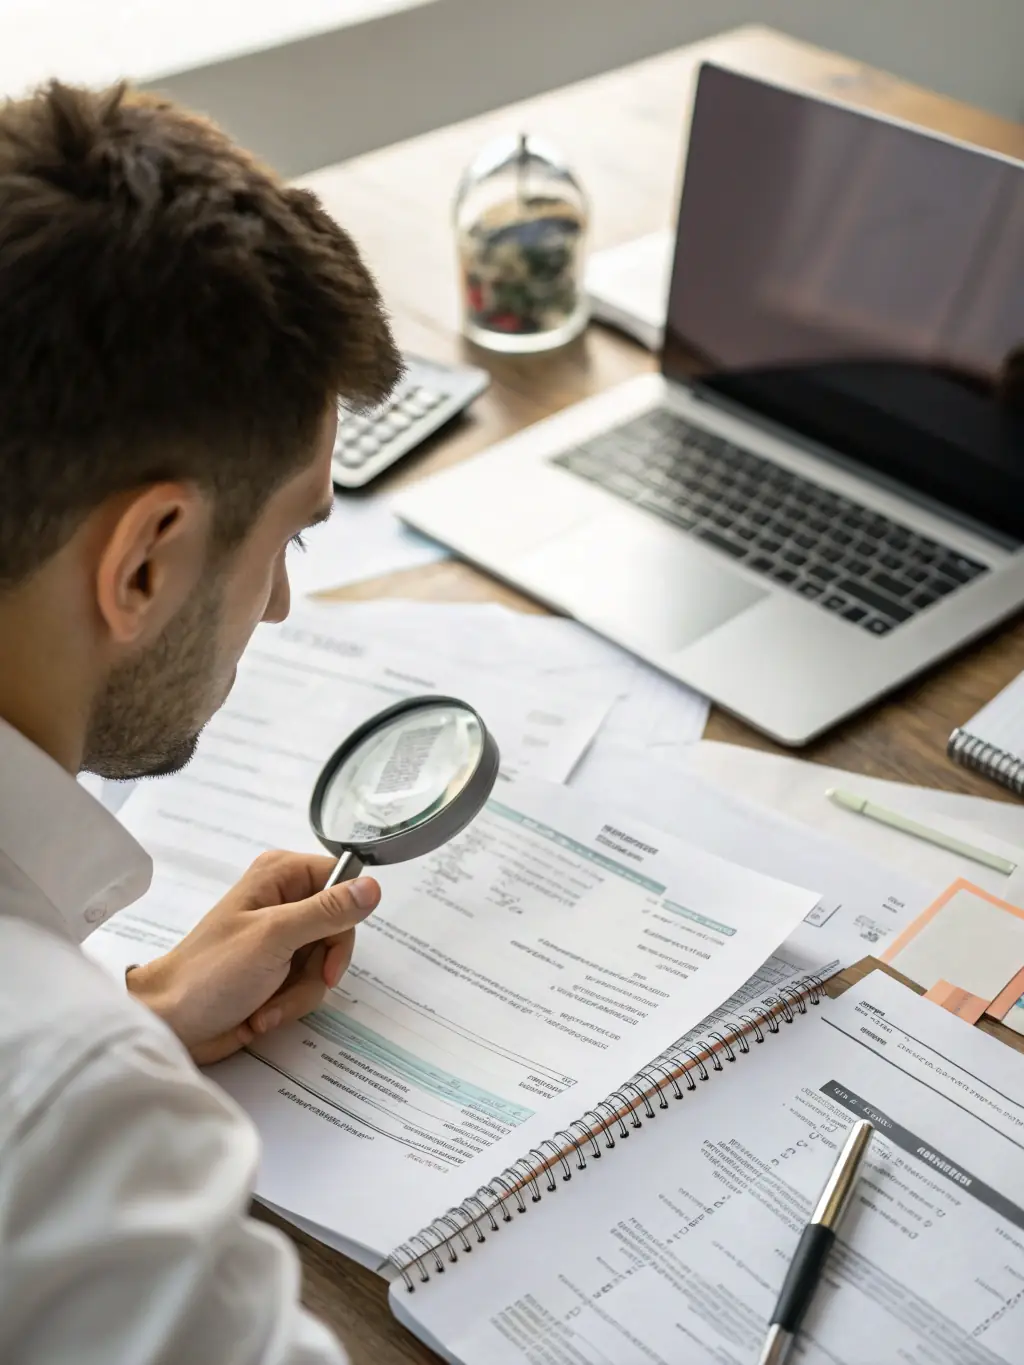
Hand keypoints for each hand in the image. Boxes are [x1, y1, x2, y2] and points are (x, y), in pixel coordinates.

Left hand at [127, 851, 379, 1064]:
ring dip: (302, 992)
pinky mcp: (278, 971)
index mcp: (280, 876)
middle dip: (320, 967)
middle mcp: (284, 901)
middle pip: (339, 929)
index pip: (342, 882)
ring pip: (327, 963)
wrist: (171, 1023)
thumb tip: (374, 886)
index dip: (343, 919)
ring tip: (267, 1004)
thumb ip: (327, 912)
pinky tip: (261, 1014)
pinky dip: (290, 1005)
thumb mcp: (274, 937)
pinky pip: (310, 986)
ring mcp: (282, 939)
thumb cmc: (210, 973)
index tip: (328, 951)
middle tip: (295, 980)